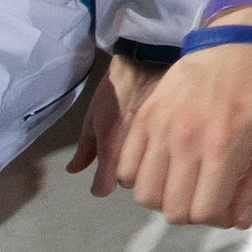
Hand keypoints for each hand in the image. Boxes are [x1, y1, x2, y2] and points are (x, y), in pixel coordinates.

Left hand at [71, 53, 160, 187]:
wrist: (150, 62)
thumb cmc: (115, 89)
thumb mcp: (92, 117)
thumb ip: (84, 148)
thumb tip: (74, 170)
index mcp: (112, 150)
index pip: (104, 188)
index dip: (100, 184)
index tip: (102, 178)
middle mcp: (137, 156)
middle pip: (130, 185)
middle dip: (126, 176)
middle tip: (125, 156)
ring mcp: (160, 150)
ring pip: (150, 177)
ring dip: (146, 171)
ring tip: (146, 152)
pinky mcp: (177, 142)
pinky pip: (167, 163)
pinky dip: (163, 159)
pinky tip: (163, 146)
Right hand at [114, 39, 251, 227]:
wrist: (245, 38)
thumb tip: (238, 222)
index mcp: (224, 146)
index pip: (203, 212)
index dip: (217, 219)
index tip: (229, 204)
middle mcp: (186, 139)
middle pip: (171, 209)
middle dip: (192, 212)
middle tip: (208, 192)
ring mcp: (160, 126)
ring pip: (144, 193)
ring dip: (164, 197)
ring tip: (185, 179)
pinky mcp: (145, 114)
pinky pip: (125, 165)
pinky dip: (139, 177)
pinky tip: (163, 165)